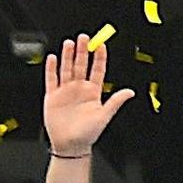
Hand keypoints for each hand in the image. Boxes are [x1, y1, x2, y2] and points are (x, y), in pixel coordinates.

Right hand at [39, 37, 121, 153]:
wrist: (70, 145)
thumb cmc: (88, 133)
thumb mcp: (104, 116)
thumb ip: (115, 102)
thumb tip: (130, 92)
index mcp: (93, 92)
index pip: (97, 69)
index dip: (99, 57)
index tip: (101, 44)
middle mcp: (80, 89)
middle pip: (81, 65)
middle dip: (82, 51)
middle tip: (84, 37)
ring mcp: (66, 91)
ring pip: (67, 68)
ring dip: (68, 56)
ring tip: (69, 43)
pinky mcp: (52, 96)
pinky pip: (51, 79)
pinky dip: (51, 68)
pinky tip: (53, 58)